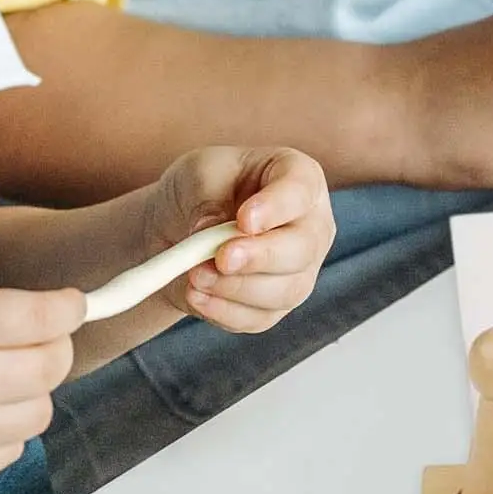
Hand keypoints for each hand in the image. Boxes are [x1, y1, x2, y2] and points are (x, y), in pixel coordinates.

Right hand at [0, 277, 83, 484]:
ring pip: (41, 412)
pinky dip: (6, 429)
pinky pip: (12, 449)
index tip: (72, 306)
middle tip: (34, 341)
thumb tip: (41, 312)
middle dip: (53, 348)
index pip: (45, 319)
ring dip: (30, 393)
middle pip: (54, 366)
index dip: (69, 309)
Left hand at [140, 147, 335, 331]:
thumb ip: (209, 201)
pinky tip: (196, 295)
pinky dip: (224, 311)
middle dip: (261, 257)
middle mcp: (312, 227)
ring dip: (235, 287)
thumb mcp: (199, 175)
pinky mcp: (276, 305)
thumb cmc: (201, 189)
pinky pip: (259, 318)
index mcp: (300, 179)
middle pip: (302, 249)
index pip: (301, 191)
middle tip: (222, 258)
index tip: (244, 220)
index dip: (277, 208)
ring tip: (194, 275)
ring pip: (285, 290)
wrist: (180, 225)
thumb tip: (213, 237)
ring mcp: (300, 270)